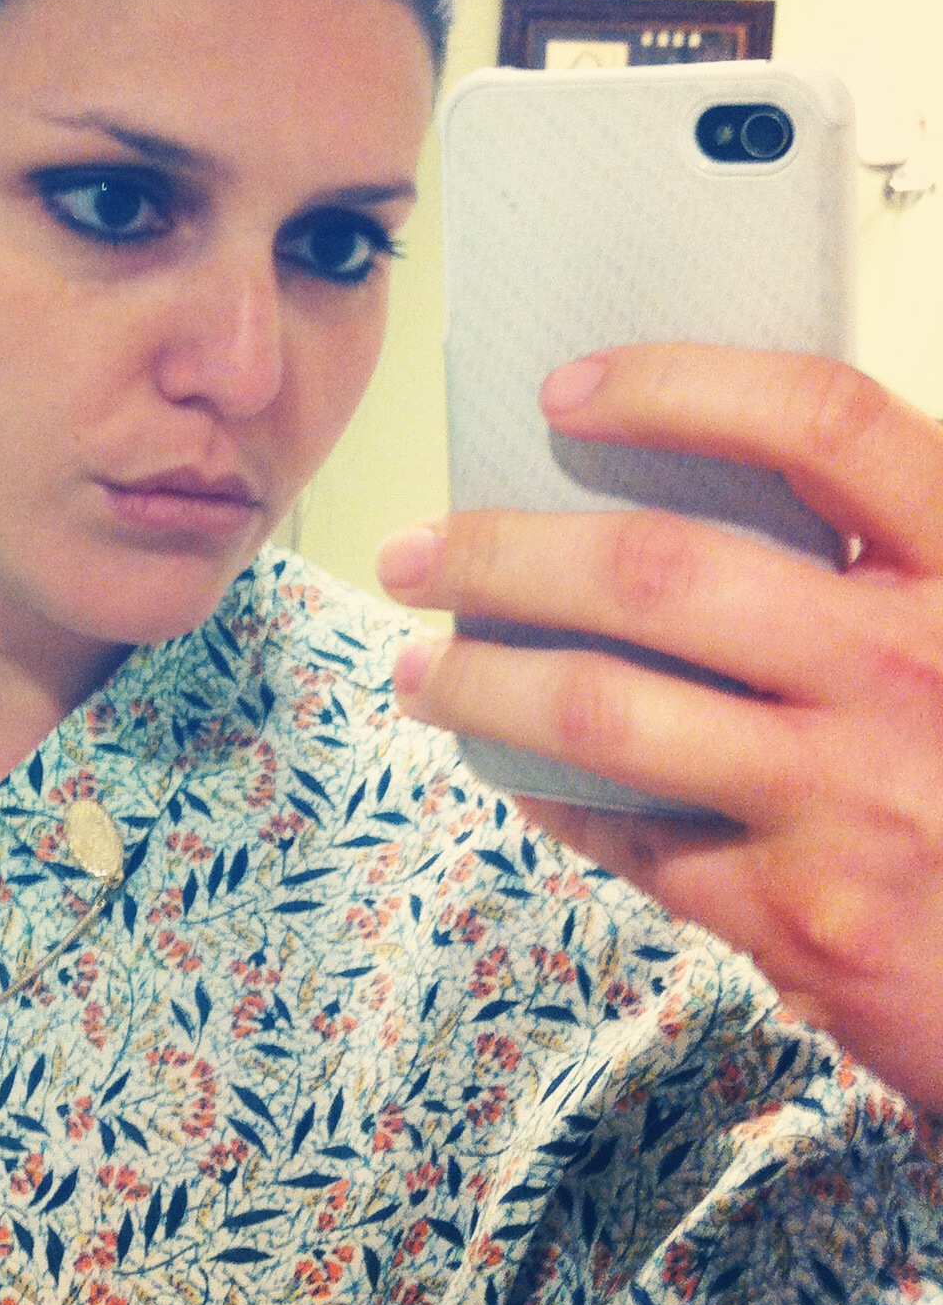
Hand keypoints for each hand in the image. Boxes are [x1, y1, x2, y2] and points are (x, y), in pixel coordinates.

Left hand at [375, 343, 942, 1116]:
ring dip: (480, 680)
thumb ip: (873, 562)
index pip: (821, 424)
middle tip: (412, 552)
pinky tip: (514, 769)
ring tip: (418, 669)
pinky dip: (549, 794)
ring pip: (603, 708)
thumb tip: (668, 484)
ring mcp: (858, 798)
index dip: (677, 386)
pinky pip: (630, 833)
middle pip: (659, 569)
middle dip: (501, 554)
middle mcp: (917, 667)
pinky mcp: (809, 918)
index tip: (561, 391)